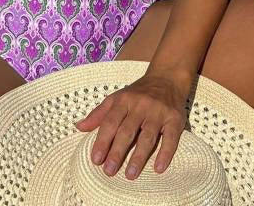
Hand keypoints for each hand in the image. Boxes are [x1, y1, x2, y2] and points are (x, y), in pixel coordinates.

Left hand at [74, 70, 189, 179]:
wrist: (167, 78)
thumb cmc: (138, 93)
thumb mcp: (116, 98)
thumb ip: (98, 114)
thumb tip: (79, 127)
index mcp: (124, 100)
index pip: (110, 122)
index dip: (102, 141)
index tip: (96, 160)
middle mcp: (141, 105)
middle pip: (127, 131)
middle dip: (117, 152)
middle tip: (109, 171)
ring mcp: (158, 112)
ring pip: (147, 136)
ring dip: (138, 157)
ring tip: (130, 174)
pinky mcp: (174, 119)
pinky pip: (171, 138)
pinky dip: (165, 153)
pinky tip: (158, 168)